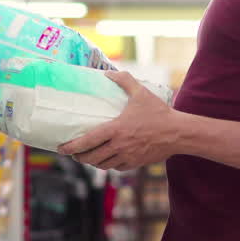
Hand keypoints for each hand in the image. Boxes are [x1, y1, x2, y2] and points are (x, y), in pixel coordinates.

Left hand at [58, 70, 177, 171]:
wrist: (178, 133)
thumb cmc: (159, 113)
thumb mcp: (141, 92)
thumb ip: (124, 80)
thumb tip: (109, 73)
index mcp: (116, 129)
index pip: (87, 141)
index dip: (72, 147)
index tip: (61, 148)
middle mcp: (119, 146)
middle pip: (91, 157)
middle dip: (80, 157)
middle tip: (74, 153)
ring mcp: (127, 156)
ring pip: (103, 165)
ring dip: (93, 162)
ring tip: (88, 157)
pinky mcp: (136, 163)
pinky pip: (117, 167)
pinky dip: (109, 164)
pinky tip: (108, 159)